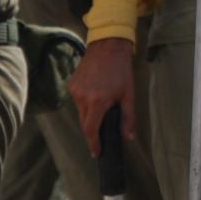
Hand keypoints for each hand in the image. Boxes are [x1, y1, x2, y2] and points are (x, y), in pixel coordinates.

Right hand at [70, 37, 135, 154]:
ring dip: (90, 114)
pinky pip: (78, 100)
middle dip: (92, 131)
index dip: (93, 144)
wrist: (108, 47)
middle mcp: (82, 98)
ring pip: (81, 111)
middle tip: (101, 136)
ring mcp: (75, 90)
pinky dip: (86, 102)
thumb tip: (128, 137)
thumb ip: (128, 118)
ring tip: (102, 105)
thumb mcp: (128, 95)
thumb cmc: (121, 70)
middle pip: (85, 123)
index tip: (96, 153)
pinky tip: (95, 94)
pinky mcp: (71, 84)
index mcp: (97, 102)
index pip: (91, 130)